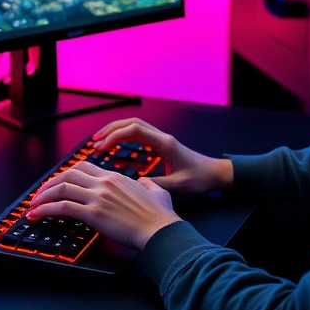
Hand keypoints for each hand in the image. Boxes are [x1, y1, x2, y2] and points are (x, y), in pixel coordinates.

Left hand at [28, 161, 181, 250]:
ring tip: (33, 206)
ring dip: (42, 197)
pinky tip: (38, 215)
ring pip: (61, 188)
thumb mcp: (156, 191)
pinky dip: (45, 209)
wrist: (160, 230)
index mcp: (115, 177)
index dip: (66, 174)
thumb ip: (146, 184)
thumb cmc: (159, 216)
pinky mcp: (93, 214)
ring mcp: (97, 197)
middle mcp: (103, 183)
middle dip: (49, 184)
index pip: (83, 167)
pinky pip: (62, 207)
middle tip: (40, 194)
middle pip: (67, 174)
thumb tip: (143, 182)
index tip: (57, 182)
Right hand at [92, 117, 233, 194]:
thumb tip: (135, 187)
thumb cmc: (200, 179)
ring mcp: (161, 140)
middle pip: (131, 123)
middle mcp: (162, 138)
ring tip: (99, 143)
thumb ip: (156, 186)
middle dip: (110, 130)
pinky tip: (114, 148)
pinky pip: (138, 136)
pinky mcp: (161, 145)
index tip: (102, 147)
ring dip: (115, 132)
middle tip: (94, 142)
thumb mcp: (178, 186)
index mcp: (165, 144)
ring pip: (134, 127)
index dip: (116, 136)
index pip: (135, 130)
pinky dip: (124, 138)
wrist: (215, 174)